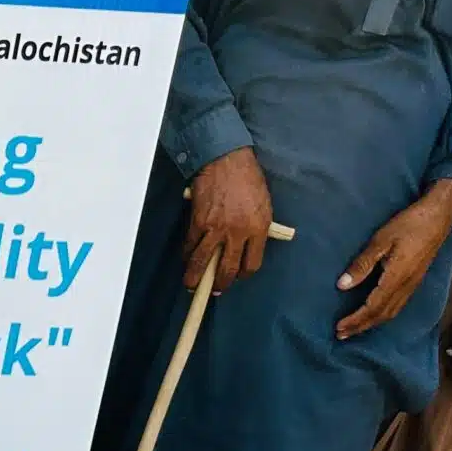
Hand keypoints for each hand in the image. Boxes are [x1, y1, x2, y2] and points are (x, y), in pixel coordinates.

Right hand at [183, 147, 273, 293]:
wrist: (226, 160)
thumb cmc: (248, 178)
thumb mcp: (264, 205)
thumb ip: (257, 228)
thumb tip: (247, 247)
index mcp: (258, 228)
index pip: (251, 264)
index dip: (243, 275)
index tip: (237, 277)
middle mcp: (237, 233)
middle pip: (227, 270)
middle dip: (220, 285)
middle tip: (215, 290)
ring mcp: (216, 229)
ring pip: (203, 263)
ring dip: (195, 278)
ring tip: (192, 286)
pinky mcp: (198, 223)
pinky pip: (191, 246)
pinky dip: (187, 255)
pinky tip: (187, 258)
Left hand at [337, 181, 451, 339]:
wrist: (439, 215)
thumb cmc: (409, 224)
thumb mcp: (381, 240)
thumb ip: (362, 264)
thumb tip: (342, 286)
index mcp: (396, 277)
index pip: (372, 307)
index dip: (355, 320)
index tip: (338, 328)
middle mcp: (406, 286)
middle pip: (381, 315)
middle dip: (360, 327)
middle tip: (341, 335)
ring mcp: (413, 284)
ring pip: (391, 312)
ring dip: (371, 323)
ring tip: (354, 328)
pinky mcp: (415, 280)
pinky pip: (398, 305)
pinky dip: (383, 315)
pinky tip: (375, 314)